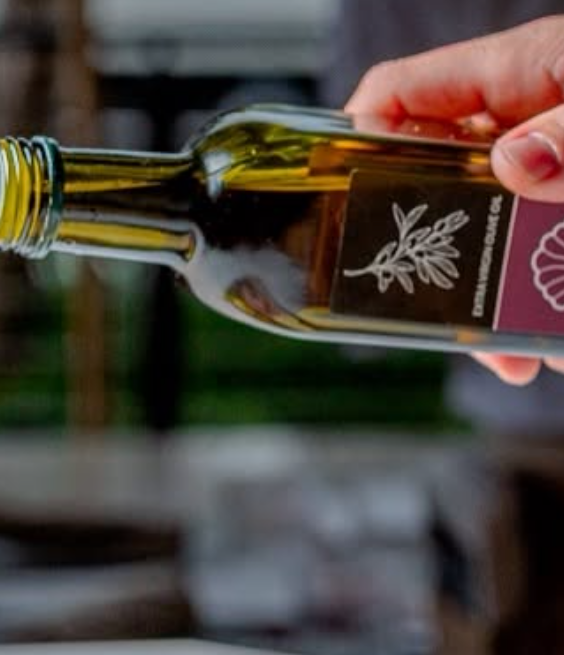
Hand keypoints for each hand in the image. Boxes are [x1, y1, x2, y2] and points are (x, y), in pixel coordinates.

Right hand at [346, 16, 563, 384]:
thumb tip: (514, 159)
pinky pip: (537, 270)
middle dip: (430, 244)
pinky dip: (541, 314)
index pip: (403, 93)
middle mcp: (532, 127)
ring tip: (514, 349)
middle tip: (426, 297)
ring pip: (487, 239)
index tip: (344, 195)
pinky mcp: (563, 230)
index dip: (358, 134)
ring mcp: (552, 180)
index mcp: (530, 73)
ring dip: (491, 298)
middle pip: (435, 178)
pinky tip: (555, 347)